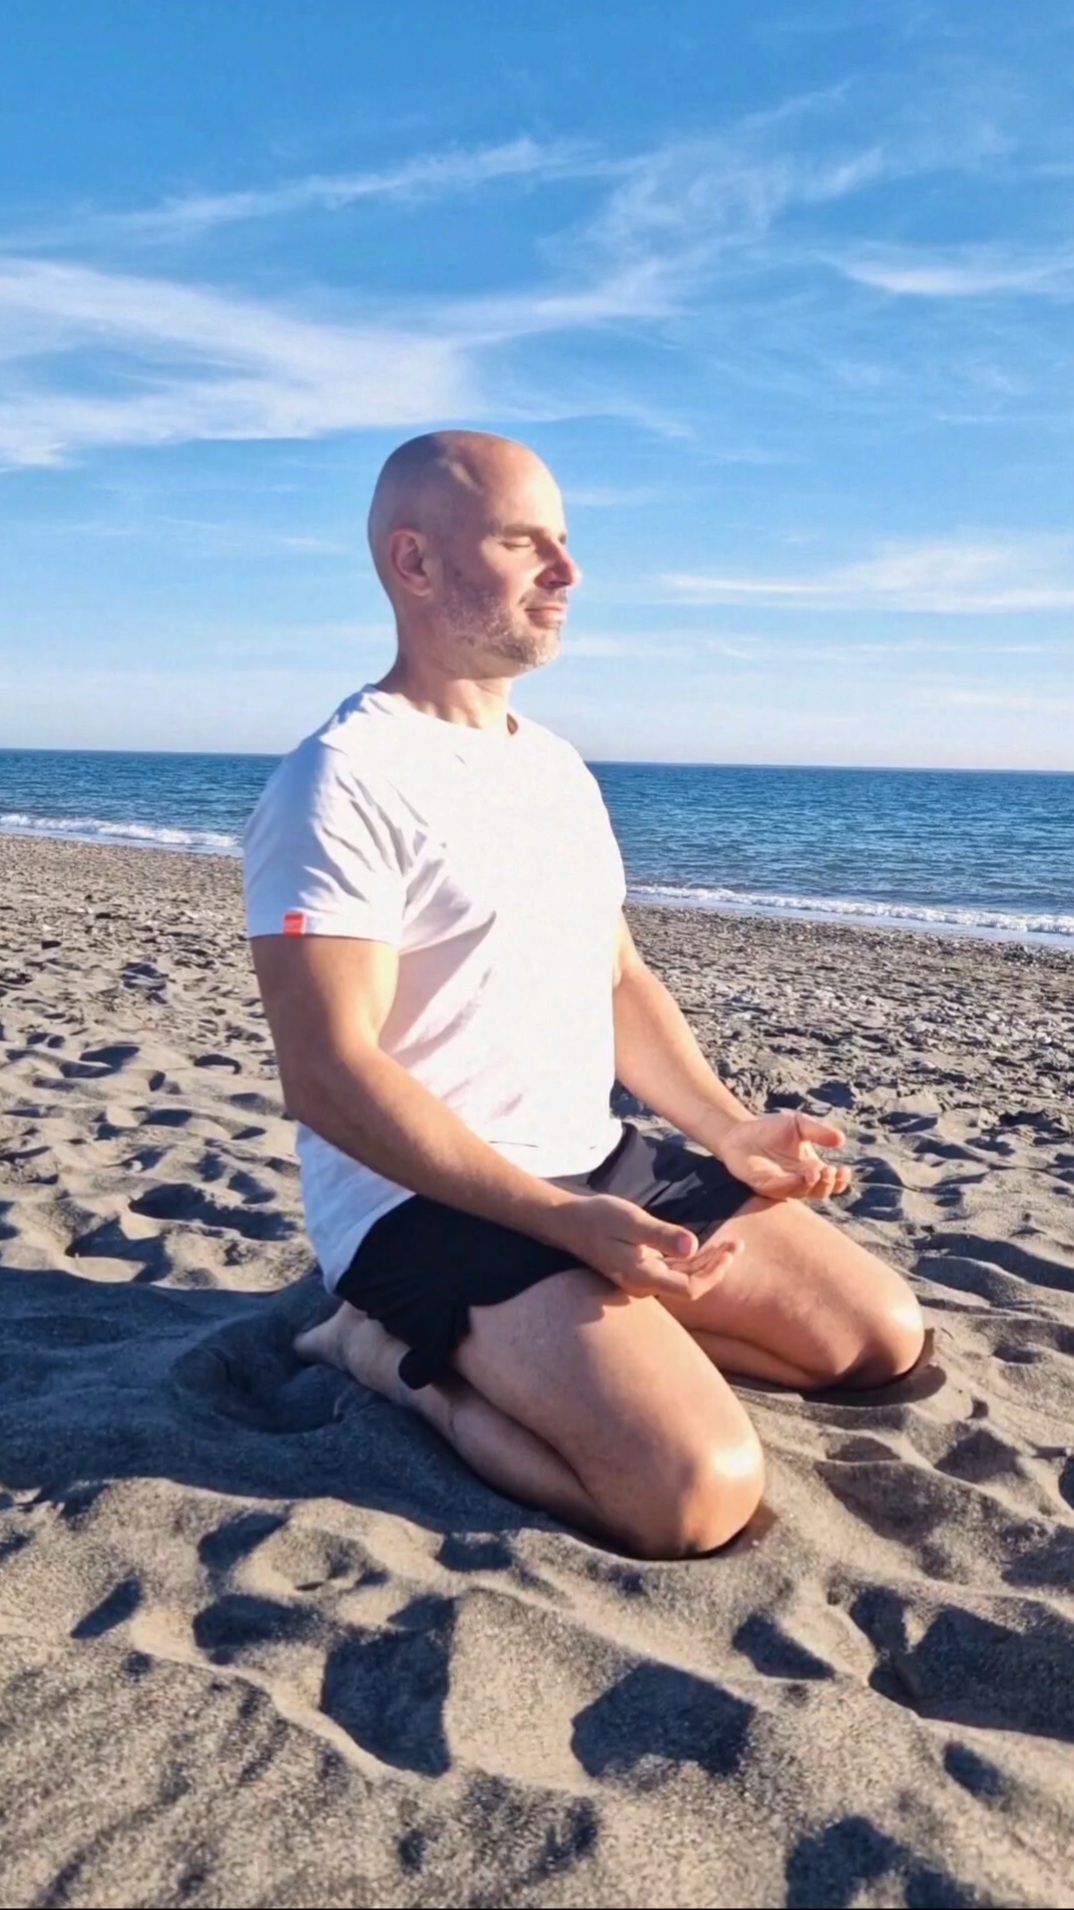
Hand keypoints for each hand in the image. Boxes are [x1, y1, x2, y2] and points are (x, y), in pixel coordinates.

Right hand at [552, 1193, 741, 1300]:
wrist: (568, 1222)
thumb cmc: (599, 1218)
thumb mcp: (631, 1221)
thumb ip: (661, 1235)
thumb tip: (693, 1247)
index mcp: (642, 1276)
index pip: (690, 1288)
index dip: (714, 1273)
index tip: (729, 1251)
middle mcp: (644, 1284)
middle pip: (690, 1285)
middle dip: (717, 1267)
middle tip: (738, 1244)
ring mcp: (642, 1279)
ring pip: (683, 1278)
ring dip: (707, 1263)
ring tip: (730, 1245)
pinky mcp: (640, 1269)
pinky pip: (672, 1270)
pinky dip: (692, 1260)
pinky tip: (704, 1247)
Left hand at [715, 1111, 851, 1202]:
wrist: (740, 1132)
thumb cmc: (771, 1129)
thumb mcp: (799, 1124)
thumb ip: (818, 1131)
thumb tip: (841, 1139)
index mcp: (811, 1168)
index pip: (832, 1182)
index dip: (841, 1181)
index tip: (844, 1169)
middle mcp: (799, 1181)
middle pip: (820, 1192)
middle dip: (828, 1184)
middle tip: (829, 1170)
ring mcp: (782, 1185)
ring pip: (802, 1193)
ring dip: (810, 1185)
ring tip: (815, 1172)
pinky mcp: (763, 1185)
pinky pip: (779, 1189)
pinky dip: (790, 1184)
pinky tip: (798, 1176)